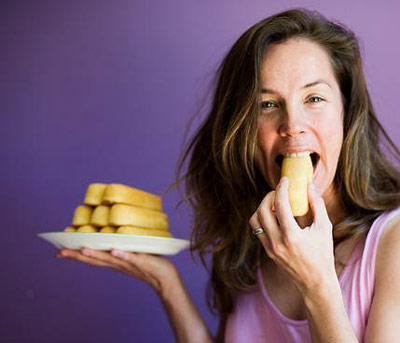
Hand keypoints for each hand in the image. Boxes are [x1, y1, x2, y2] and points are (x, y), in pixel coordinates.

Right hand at [57, 248, 177, 293]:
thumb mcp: (130, 253)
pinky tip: (114, 251)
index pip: (92, 258)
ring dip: (96, 255)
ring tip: (82, 249)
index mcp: (114, 261)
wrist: (165, 279)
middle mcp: (119, 263)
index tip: (59, 251)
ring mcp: (130, 263)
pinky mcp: (143, 261)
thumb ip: (120, 246)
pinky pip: (132, 258)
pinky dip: (123, 255)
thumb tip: (112, 231)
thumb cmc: (148, 263)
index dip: (76, 255)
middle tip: (61, 252)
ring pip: (111, 259)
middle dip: (77, 255)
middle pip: (96, 260)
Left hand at [249, 177, 335, 294]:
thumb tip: (309, 186)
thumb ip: (316, 204)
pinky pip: (258, 230)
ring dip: (262, 208)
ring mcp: (270, 248)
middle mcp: (277, 242)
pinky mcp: (267, 251)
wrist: (315, 282)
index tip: (285, 180)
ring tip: (274, 203)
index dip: (282, 189)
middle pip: (262, 211)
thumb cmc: (323, 254)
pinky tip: (274, 215)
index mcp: (292, 236)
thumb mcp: (324, 228)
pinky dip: (262, 219)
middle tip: (279, 191)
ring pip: (255, 221)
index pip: (281, 206)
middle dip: (269, 196)